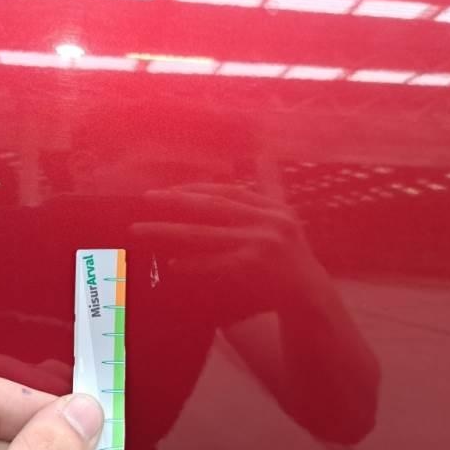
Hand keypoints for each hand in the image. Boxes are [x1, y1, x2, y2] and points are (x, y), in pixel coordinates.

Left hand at [131, 183, 324, 310]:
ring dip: (168, 231)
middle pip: (212, 207)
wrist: (309, 295)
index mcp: (271, 207)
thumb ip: (272, 186)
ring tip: (140, 230)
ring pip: (204, 235)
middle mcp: (266, 221)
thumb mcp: (286, 216)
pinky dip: (193, 264)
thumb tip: (265, 155)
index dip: (196, 188)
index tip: (169, 189)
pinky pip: (214, 264)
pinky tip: (172, 264)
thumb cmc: (293, 255)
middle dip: (176, 201)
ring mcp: (259, 244)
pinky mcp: (252, 267)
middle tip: (146, 197)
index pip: (227, 191)